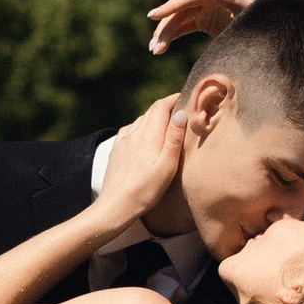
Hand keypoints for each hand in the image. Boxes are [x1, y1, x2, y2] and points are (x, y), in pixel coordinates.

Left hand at [91, 92, 188, 232]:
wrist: (115, 206)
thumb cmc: (145, 190)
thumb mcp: (167, 166)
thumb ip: (174, 138)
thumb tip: (181, 112)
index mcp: (148, 135)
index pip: (160, 106)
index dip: (174, 98)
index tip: (188, 97)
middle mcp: (134, 133)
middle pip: (151, 111)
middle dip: (166, 106)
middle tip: (182, 109)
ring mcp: (123, 141)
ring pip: (140, 120)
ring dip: (154, 117)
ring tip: (167, 123)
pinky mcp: (117, 150)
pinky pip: (130, 130)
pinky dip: (141, 126)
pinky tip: (144, 135)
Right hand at [146, 0, 252, 54]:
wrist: (269, 34)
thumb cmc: (262, 22)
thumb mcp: (247, 12)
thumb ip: (231, 0)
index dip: (170, 6)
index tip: (152, 16)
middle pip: (179, 10)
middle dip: (164, 27)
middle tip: (154, 47)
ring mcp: (204, 8)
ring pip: (177, 20)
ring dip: (164, 35)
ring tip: (155, 51)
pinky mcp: (203, 20)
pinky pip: (183, 27)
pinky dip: (172, 37)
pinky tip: (161, 48)